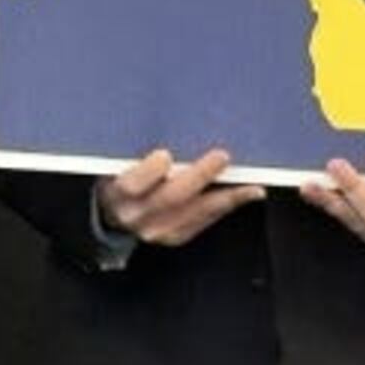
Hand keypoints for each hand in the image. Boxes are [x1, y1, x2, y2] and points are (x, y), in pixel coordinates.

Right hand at [98, 147, 260, 247]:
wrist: (114, 213)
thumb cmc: (119, 176)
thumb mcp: (116, 163)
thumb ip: (135, 150)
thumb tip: (171, 128)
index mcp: (116, 191)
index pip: (131, 185)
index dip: (149, 171)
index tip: (164, 154)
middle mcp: (136, 215)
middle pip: (170, 197)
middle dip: (198, 176)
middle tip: (221, 157)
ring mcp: (157, 230)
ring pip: (195, 213)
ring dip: (226, 197)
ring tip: (250, 186)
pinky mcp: (175, 237)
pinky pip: (204, 221)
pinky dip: (225, 206)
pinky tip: (243, 195)